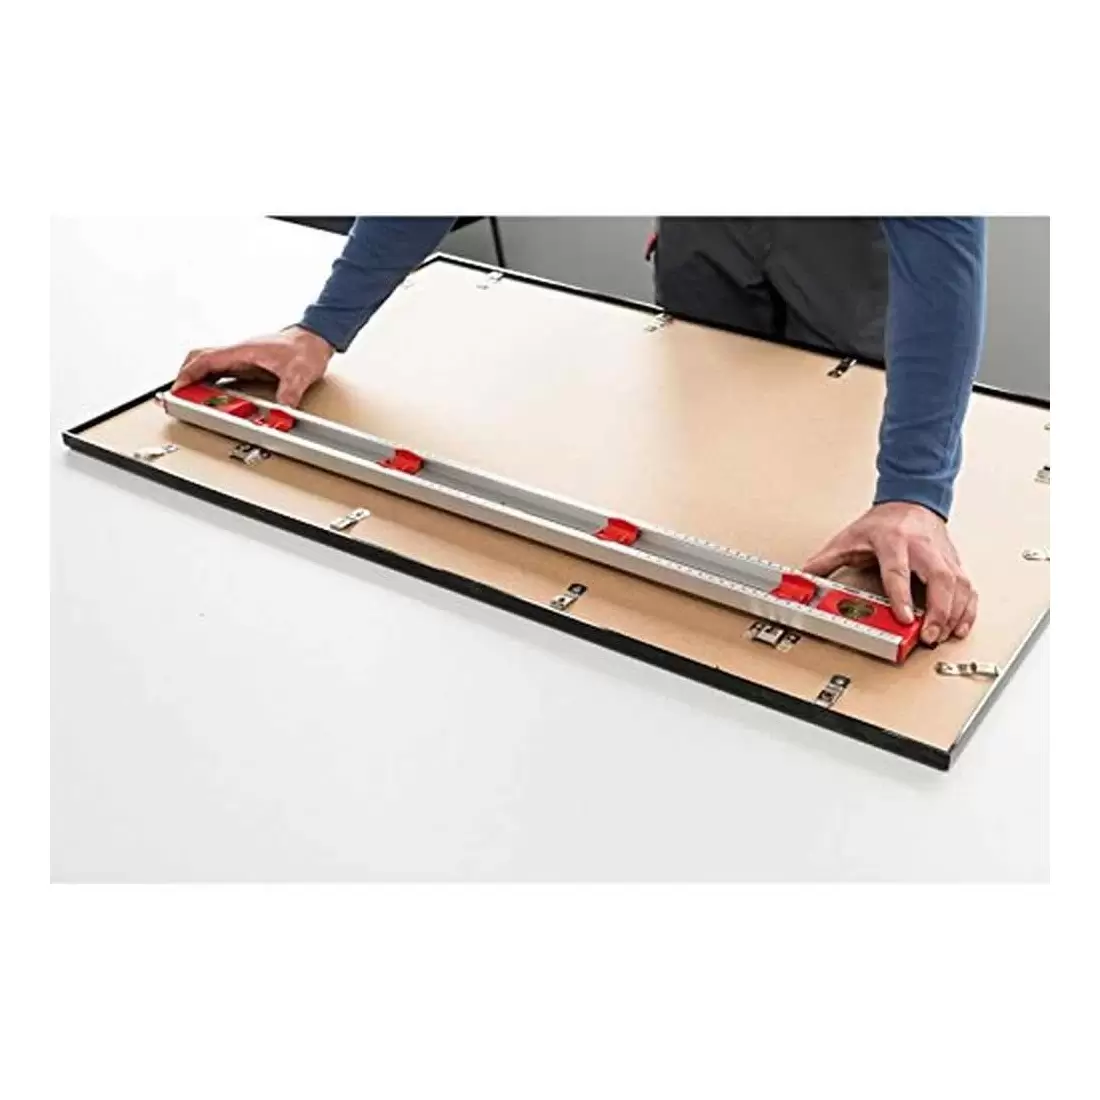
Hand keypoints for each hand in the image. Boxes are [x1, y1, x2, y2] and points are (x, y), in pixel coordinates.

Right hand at [173, 326, 334, 406]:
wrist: (315, 339)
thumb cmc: (305, 348)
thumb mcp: (299, 373)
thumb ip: (290, 393)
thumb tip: (282, 410)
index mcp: (243, 351)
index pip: (206, 359)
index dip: (189, 374)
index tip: (179, 389)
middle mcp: (238, 353)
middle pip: (200, 360)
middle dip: (186, 376)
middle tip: (181, 396)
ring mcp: (242, 359)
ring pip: (209, 366)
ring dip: (197, 380)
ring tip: (192, 399)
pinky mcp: (248, 365)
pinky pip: (222, 373)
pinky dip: (212, 382)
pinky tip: (212, 395)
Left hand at [802, 501, 976, 645]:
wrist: (910, 500)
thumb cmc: (882, 522)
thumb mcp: (849, 538)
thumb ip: (827, 560)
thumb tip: (804, 577)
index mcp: (893, 541)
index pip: (898, 571)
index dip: (902, 596)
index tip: (905, 617)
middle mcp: (922, 548)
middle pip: (938, 579)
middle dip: (938, 610)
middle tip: (929, 635)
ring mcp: (942, 556)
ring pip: (958, 585)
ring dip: (955, 614)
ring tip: (943, 636)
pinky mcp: (955, 563)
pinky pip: (968, 587)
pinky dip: (968, 609)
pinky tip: (960, 626)